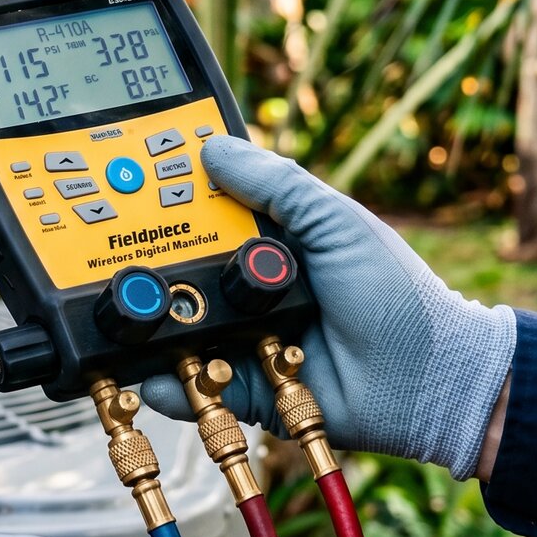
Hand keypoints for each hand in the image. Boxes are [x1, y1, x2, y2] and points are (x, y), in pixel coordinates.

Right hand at [141, 140, 514, 478]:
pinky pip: (193, 386)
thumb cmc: (396, 294)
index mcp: (271, 242)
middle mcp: (250, 289)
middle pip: (179, 271)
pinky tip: (144, 371)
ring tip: (124, 314)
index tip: (125, 182)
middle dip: (145, 265)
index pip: (206, 213)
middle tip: (107, 254)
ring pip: (179, 329)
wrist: (429, 380)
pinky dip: (166, 383)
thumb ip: (277, 184)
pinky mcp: (245, 390)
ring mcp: (245, 339)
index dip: (169, 199)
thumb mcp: (336, 221)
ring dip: (151, 324)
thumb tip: (212, 146)